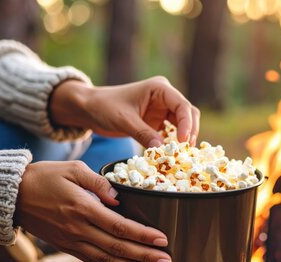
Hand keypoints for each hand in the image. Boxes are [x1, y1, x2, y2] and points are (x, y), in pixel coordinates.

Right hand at [14, 161, 172, 261]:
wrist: (14, 195)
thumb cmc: (45, 177)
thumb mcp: (73, 169)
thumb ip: (99, 182)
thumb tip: (119, 197)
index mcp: (83, 207)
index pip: (119, 226)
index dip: (143, 235)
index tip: (163, 239)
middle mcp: (79, 229)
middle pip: (117, 247)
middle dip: (145, 256)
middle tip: (167, 261)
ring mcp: (72, 241)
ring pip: (106, 260)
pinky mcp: (67, 247)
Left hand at [50, 77, 199, 146]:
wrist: (90, 108)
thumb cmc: (104, 107)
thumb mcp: (124, 120)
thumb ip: (143, 133)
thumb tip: (162, 150)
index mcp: (159, 88)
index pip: (182, 105)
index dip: (187, 124)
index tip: (182, 141)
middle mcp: (165, 97)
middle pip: (188, 114)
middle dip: (190, 132)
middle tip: (185, 151)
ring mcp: (163, 109)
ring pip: (184, 124)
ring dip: (184, 138)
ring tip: (181, 154)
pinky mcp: (158, 121)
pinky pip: (173, 132)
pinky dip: (174, 143)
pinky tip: (172, 154)